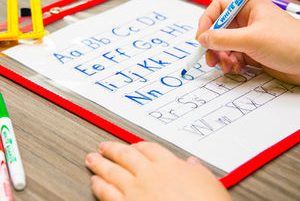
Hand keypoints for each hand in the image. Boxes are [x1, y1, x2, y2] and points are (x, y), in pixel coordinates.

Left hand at [85, 141, 230, 200]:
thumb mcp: (210, 184)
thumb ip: (198, 171)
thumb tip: (193, 163)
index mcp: (169, 166)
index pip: (149, 149)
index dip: (138, 146)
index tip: (133, 145)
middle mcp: (150, 175)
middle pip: (126, 155)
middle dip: (113, 149)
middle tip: (104, 146)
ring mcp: (136, 191)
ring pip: (113, 172)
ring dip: (101, 164)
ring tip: (92, 159)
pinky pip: (108, 195)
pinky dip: (100, 187)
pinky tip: (94, 182)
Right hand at [196, 0, 299, 84]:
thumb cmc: (290, 44)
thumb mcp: (252, 39)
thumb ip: (223, 39)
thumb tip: (203, 38)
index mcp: (248, 8)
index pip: (218, 8)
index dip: (207, 21)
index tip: (201, 37)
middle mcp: (247, 21)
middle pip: (218, 30)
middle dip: (213, 45)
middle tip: (210, 58)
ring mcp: (249, 37)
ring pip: (224, 45)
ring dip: (221, 57)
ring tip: (226, 66)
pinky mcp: (252, 52)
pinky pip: (233, 56)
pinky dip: (230, 63)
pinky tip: (235, 69)